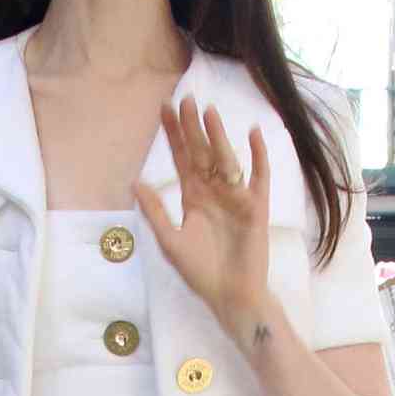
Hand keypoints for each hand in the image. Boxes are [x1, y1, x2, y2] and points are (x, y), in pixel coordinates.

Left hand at [136, 99, 268, 333]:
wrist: (230, 296)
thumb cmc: (200, 273)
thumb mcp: (170, 242)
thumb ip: (155, 212)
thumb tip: (135, 182)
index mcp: (193, 197)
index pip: (181, 158)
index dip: (173, 134)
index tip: (165, 108)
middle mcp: (213, 191)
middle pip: (202, 152)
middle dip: (193, 127)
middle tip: (186, 100)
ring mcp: (235, 197)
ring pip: (226, 159)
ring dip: (219, 136)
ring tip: (210, 112)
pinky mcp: (255, 207)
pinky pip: (259, 177)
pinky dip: (258, 156)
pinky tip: (253, 134)